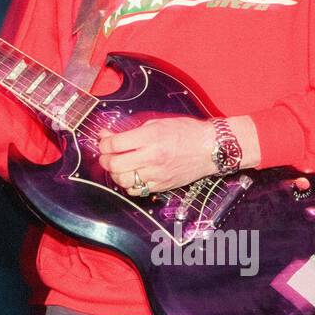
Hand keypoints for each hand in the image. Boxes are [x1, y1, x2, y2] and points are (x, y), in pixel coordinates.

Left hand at [97, 117, 217, 195]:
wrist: (210, 148)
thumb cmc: (186, 132)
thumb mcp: (158, 124)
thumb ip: (133, 131)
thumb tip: (109, 136)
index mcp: (150, 137)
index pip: (115, 143)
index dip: (103, 142)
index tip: (103, 140)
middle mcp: (152, 157)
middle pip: (114, 164)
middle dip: (105, 158)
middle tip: (106, 154)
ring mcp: (157, 174)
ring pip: (122, 180)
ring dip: (115, 173)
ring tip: (118, 165)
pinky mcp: (161, 185)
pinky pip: (136, 190)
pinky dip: (128, 184)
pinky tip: (131, 175)